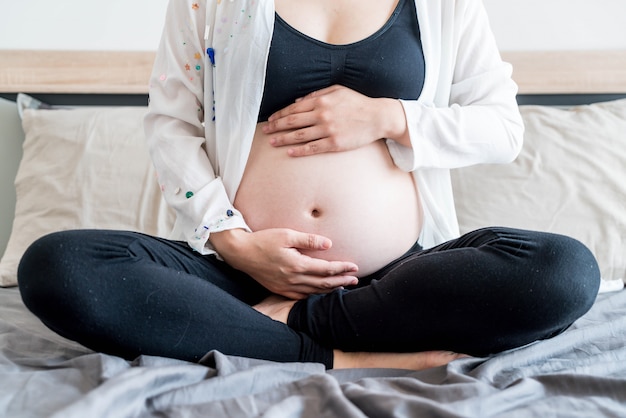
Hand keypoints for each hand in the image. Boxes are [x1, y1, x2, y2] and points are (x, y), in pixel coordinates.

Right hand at [209, 228, 358, 298]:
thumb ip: (308, 240)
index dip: (342, 268)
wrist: (241, 253)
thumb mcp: (286, 235)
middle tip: (355, 279)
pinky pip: (302, 296)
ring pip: (314, 292)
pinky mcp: (280, 290)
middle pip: (323, 283)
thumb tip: (328, 244)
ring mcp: (286, 287)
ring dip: (330, 289)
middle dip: (341, 281)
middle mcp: (293, 279)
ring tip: (343, 286)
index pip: (326, 269)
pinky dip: (315, 294)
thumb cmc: (263, 240)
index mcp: (296, 265)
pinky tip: (321, 291)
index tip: (355, 266)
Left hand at [262, 85, 407, 156]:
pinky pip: (313, 148)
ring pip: (299, 136)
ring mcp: (328, 130)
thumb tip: (297, 101)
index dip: (279, 115)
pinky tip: (290, 152)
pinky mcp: (334, 144)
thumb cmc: (357, 102)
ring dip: (283, 139)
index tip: (271, 119)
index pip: (293, 108)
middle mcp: (322, 115)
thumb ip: (317, 95)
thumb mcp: (337, 91)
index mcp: (321, 101)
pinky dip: (299, 150)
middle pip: (292, 122)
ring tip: (272, 142)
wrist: (377, 117)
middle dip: (276, 126)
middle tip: (265, 131)